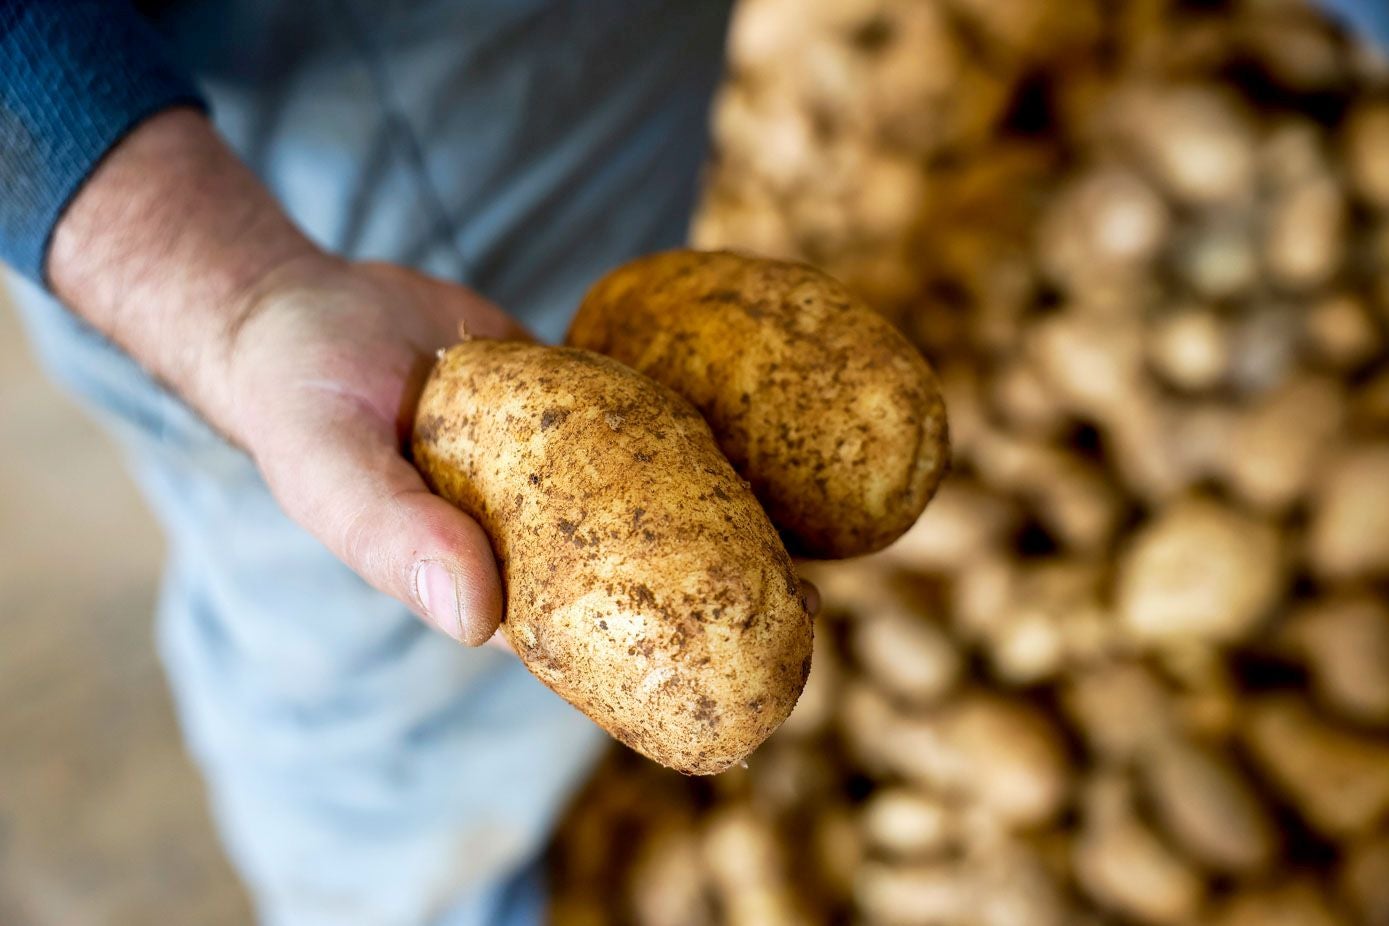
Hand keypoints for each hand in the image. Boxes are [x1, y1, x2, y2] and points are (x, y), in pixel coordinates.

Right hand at [49, 109, 818, 649]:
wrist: (306, 308)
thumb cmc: (304, 399)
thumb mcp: (333, 468)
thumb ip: (395, 537)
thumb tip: (479, 622)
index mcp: (489, 583)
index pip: (589, 644)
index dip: (667, 665)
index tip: (749, 671)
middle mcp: (536, 535)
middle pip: (644, 574)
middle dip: (724, 592)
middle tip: (810, 598)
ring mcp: (563, 470)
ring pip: (659, 498)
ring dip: (732, 512)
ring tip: (818, 519)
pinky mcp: (578, 406)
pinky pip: (647, 417)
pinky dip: (701, 422)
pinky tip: (774, 418)